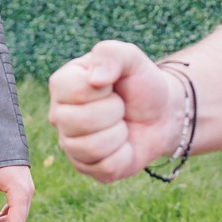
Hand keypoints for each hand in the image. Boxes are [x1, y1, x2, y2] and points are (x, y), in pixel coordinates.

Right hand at [48, 41, 180, 181]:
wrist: (161, 114)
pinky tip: (123, 145)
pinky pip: (105, 167)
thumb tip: (95, 80)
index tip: (112, 85)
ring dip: (119, 134)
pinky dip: (124, 155)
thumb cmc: (140, 83)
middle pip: (79, 122)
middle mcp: (59, 115)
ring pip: (91, 148)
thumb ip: (111, 55)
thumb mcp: (131, 58)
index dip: (103, 89)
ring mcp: (70, 144)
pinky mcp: (86, 167)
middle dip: (113, 112)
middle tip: (119, 106)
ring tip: (121, 124)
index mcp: (62, 83)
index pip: (74, 91)